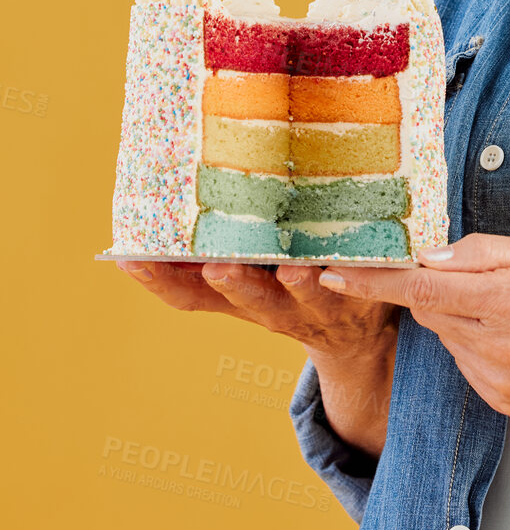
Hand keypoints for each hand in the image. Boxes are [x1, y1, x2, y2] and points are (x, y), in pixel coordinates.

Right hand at [114, 258, 399, 456]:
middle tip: (216, 266)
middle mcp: (274, 308)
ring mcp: (318, 305)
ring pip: (307, 296)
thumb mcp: (255, 273)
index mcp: (240, 300)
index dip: (161, 282)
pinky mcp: (359, 297)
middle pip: (248, 300)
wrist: (356, 334)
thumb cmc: (293, 284)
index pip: (191, 298)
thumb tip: (185, 195)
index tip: (130, 259)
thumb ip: (225, 247)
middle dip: (232, 283)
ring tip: (294, 270)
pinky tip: (353, 258)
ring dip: (298, 284)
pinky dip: (355, 274)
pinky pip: (358, 285)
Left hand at [314, 233, 509, 417]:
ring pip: (446, 337)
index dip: (374, 280)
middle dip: (435, 288)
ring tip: (507, 307)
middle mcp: (501, 346)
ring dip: (457, 317)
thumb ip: (482, 252)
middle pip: (430, 310)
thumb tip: (430, 255)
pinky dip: (474, 343)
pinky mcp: (502, 400)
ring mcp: (499, 379)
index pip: (423, 286)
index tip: (334, 273)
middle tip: (470, 275)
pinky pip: (464, 362)